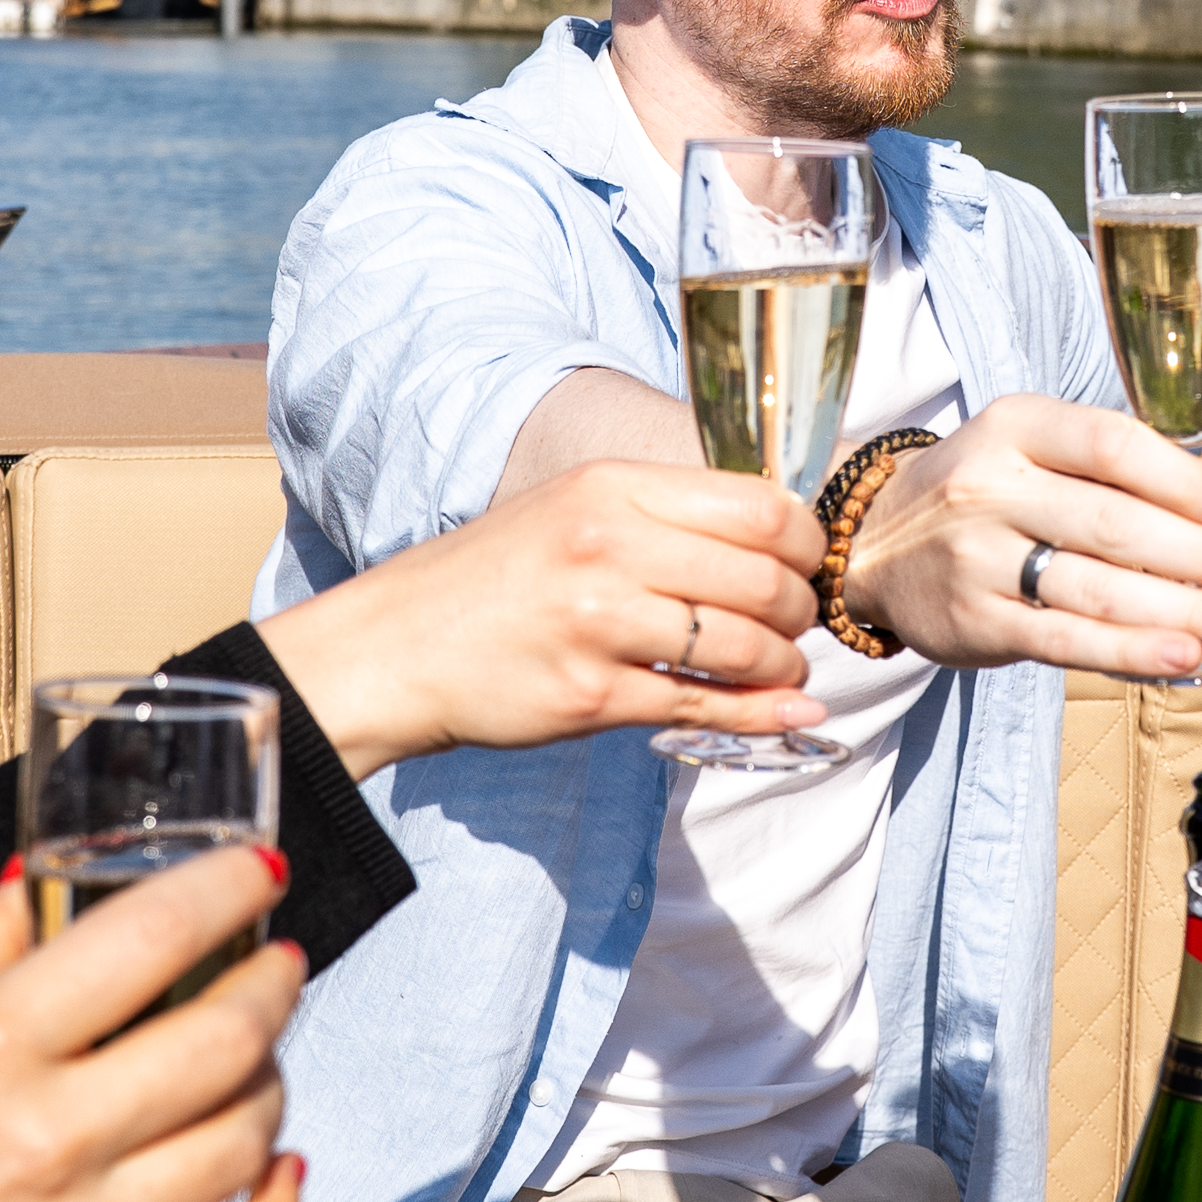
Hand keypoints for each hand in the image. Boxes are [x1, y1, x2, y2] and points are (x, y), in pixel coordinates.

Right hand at [0, 851, 305, 1201]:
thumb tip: (40, 881)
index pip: (149, 941)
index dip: (225, 889)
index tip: (255, 868)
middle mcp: (44, 1141)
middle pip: (222, 1044)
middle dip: (269, 985)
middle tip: (272, 961)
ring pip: (239, 1144)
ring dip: (271, 1082)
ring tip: (255, 1053)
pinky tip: (275, 1167)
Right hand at [269, 457, 821, 777]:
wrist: (396, 647)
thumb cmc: (495, 578)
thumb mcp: (572, 510)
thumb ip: (662, 515)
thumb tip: (775, 535)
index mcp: (609, 489)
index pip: (758, 505)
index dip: (805, 539)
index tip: (806, 561)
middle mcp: (607, 548)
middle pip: (763, 578)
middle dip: (801, 608)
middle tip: (796, 622)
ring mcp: (599, 624)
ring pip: (743, 647)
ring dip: (783, 664)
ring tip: (779, 667)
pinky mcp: (591, 696)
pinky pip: (703, 706)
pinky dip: (760, 713)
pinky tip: (786, 710)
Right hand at [843, 395, 1201, 678]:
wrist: (876, 544)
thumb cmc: (986, 493)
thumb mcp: (1041, 451)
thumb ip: (1128, 466)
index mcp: (1016, 425)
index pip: (1110, 444)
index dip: (1184, 480)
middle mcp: (991, 486)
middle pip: (1113, 523)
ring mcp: (977, 557)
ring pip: (1096, 588)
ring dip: (1183, 613)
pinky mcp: (973, 620)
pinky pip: (1064, 640)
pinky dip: (1129, 651)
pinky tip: (1182, 657)